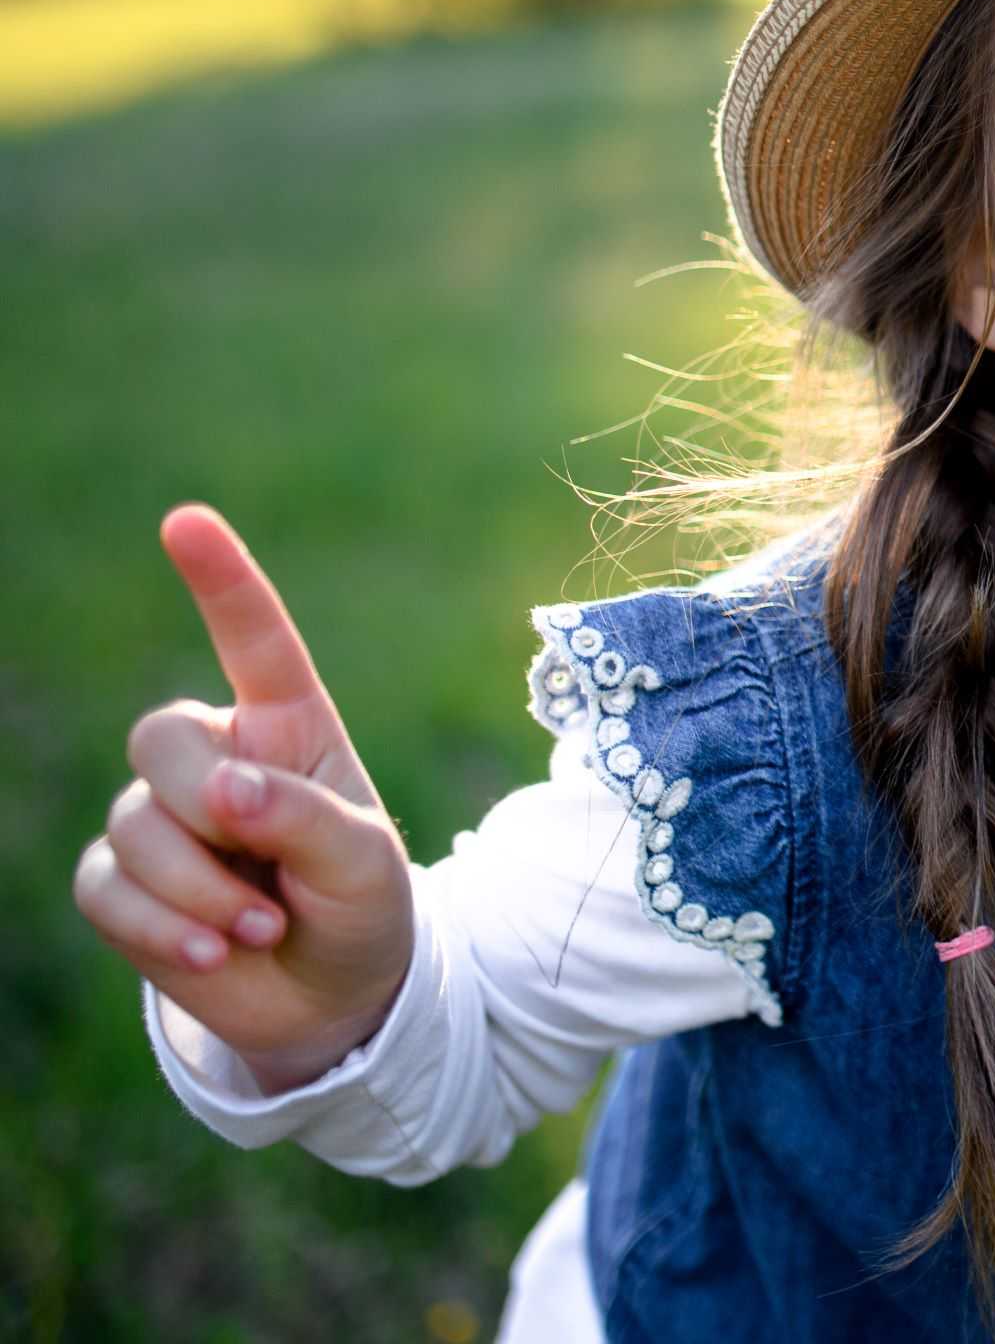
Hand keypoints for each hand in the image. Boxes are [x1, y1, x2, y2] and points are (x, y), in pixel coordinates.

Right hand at [72, 507, 413, 1092]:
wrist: (335, 999)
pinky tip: (216, 954)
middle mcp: (218, 758)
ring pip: (132, 824)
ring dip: (200, 892)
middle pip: (161, 738)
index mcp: (288, 728)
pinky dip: (163, 930)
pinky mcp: (125, 884)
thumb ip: (302, 818)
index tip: (186, 522)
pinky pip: (105, 888)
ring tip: (261, 925)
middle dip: (206, 809)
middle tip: (272, 879)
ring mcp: (164, 819)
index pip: (252, 640)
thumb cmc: (362, 909)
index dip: (221, 581)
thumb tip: (223, 792)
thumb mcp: (363, 863)